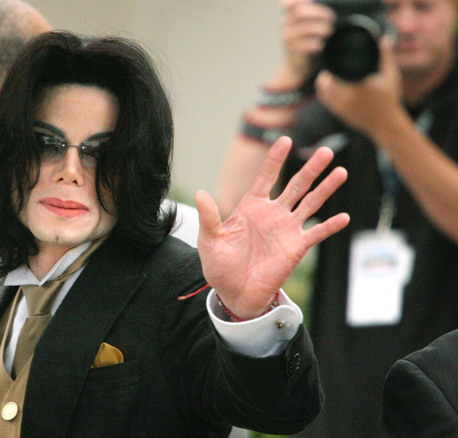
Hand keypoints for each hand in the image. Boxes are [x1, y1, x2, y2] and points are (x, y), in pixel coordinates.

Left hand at [195, 136, 348, 318]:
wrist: (234, 293)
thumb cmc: (220, 265)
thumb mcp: (210, 240)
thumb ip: (209, 217)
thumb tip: (199, 193)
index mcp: (251, 207)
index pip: (266, 177)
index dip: (275, 160)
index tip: (286, 140)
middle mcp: (272, 214)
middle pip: (295, 185)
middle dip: (310, 168)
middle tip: (325, 150)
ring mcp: (286, 229)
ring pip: (310, 203)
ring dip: (325, 189)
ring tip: (341, 172)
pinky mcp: (295, 247)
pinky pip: (315, 233)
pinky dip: (329, 226)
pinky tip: (343, 216)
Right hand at [278, 0, 334, 84]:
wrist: (296, 67)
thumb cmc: (305, 43)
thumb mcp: (305, 27)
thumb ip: (312, 14)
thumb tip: (329, 11)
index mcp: (289, 16)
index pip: (288, 3)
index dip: (296, 0)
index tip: (309, 1)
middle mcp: (286, 25)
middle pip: (301, 12)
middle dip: (320, 13)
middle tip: (331, 19)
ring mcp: (289, 38)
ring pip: (306, 28)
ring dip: (321, 28)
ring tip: (328, 31)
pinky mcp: (294, 51)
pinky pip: (307, 44)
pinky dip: (318, 43)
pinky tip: (321, 45)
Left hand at [316, 36, 404, 136]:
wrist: (386, 124)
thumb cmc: (389, 99)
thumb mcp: (390, 76)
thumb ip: (386, 57)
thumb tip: (384, 39)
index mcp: (357, 87)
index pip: (333, 75)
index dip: (329, 69)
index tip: (331, 62)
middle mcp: (346, 98)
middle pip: (324, 84)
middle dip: (324, 76)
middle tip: (328, 69)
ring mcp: (341, 108)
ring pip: (323, 93)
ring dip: (322, 85)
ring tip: (326, 77)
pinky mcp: (339, 115)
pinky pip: (326, 102)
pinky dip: (324, 94)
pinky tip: (327, 89)